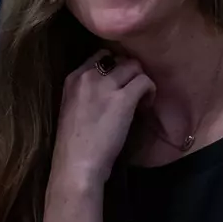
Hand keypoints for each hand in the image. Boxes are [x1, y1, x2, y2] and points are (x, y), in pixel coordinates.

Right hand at [49, 52, 155, 190]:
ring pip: (134, 66)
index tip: (119, 84)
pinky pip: (145, 81)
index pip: (99, 56)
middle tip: (132, 92)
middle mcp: (88, 76)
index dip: (114, 68)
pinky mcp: (123, 99)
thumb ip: (86, 94)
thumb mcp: (72, 109)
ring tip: (140, 100)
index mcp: (73, 78)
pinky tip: (146, 106)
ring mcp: (106, 86)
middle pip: (118, 58)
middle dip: (129, 73)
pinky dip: (150, 91)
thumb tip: (110, 89)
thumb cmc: (74, 146)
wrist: (76, 165)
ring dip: (141, 81)